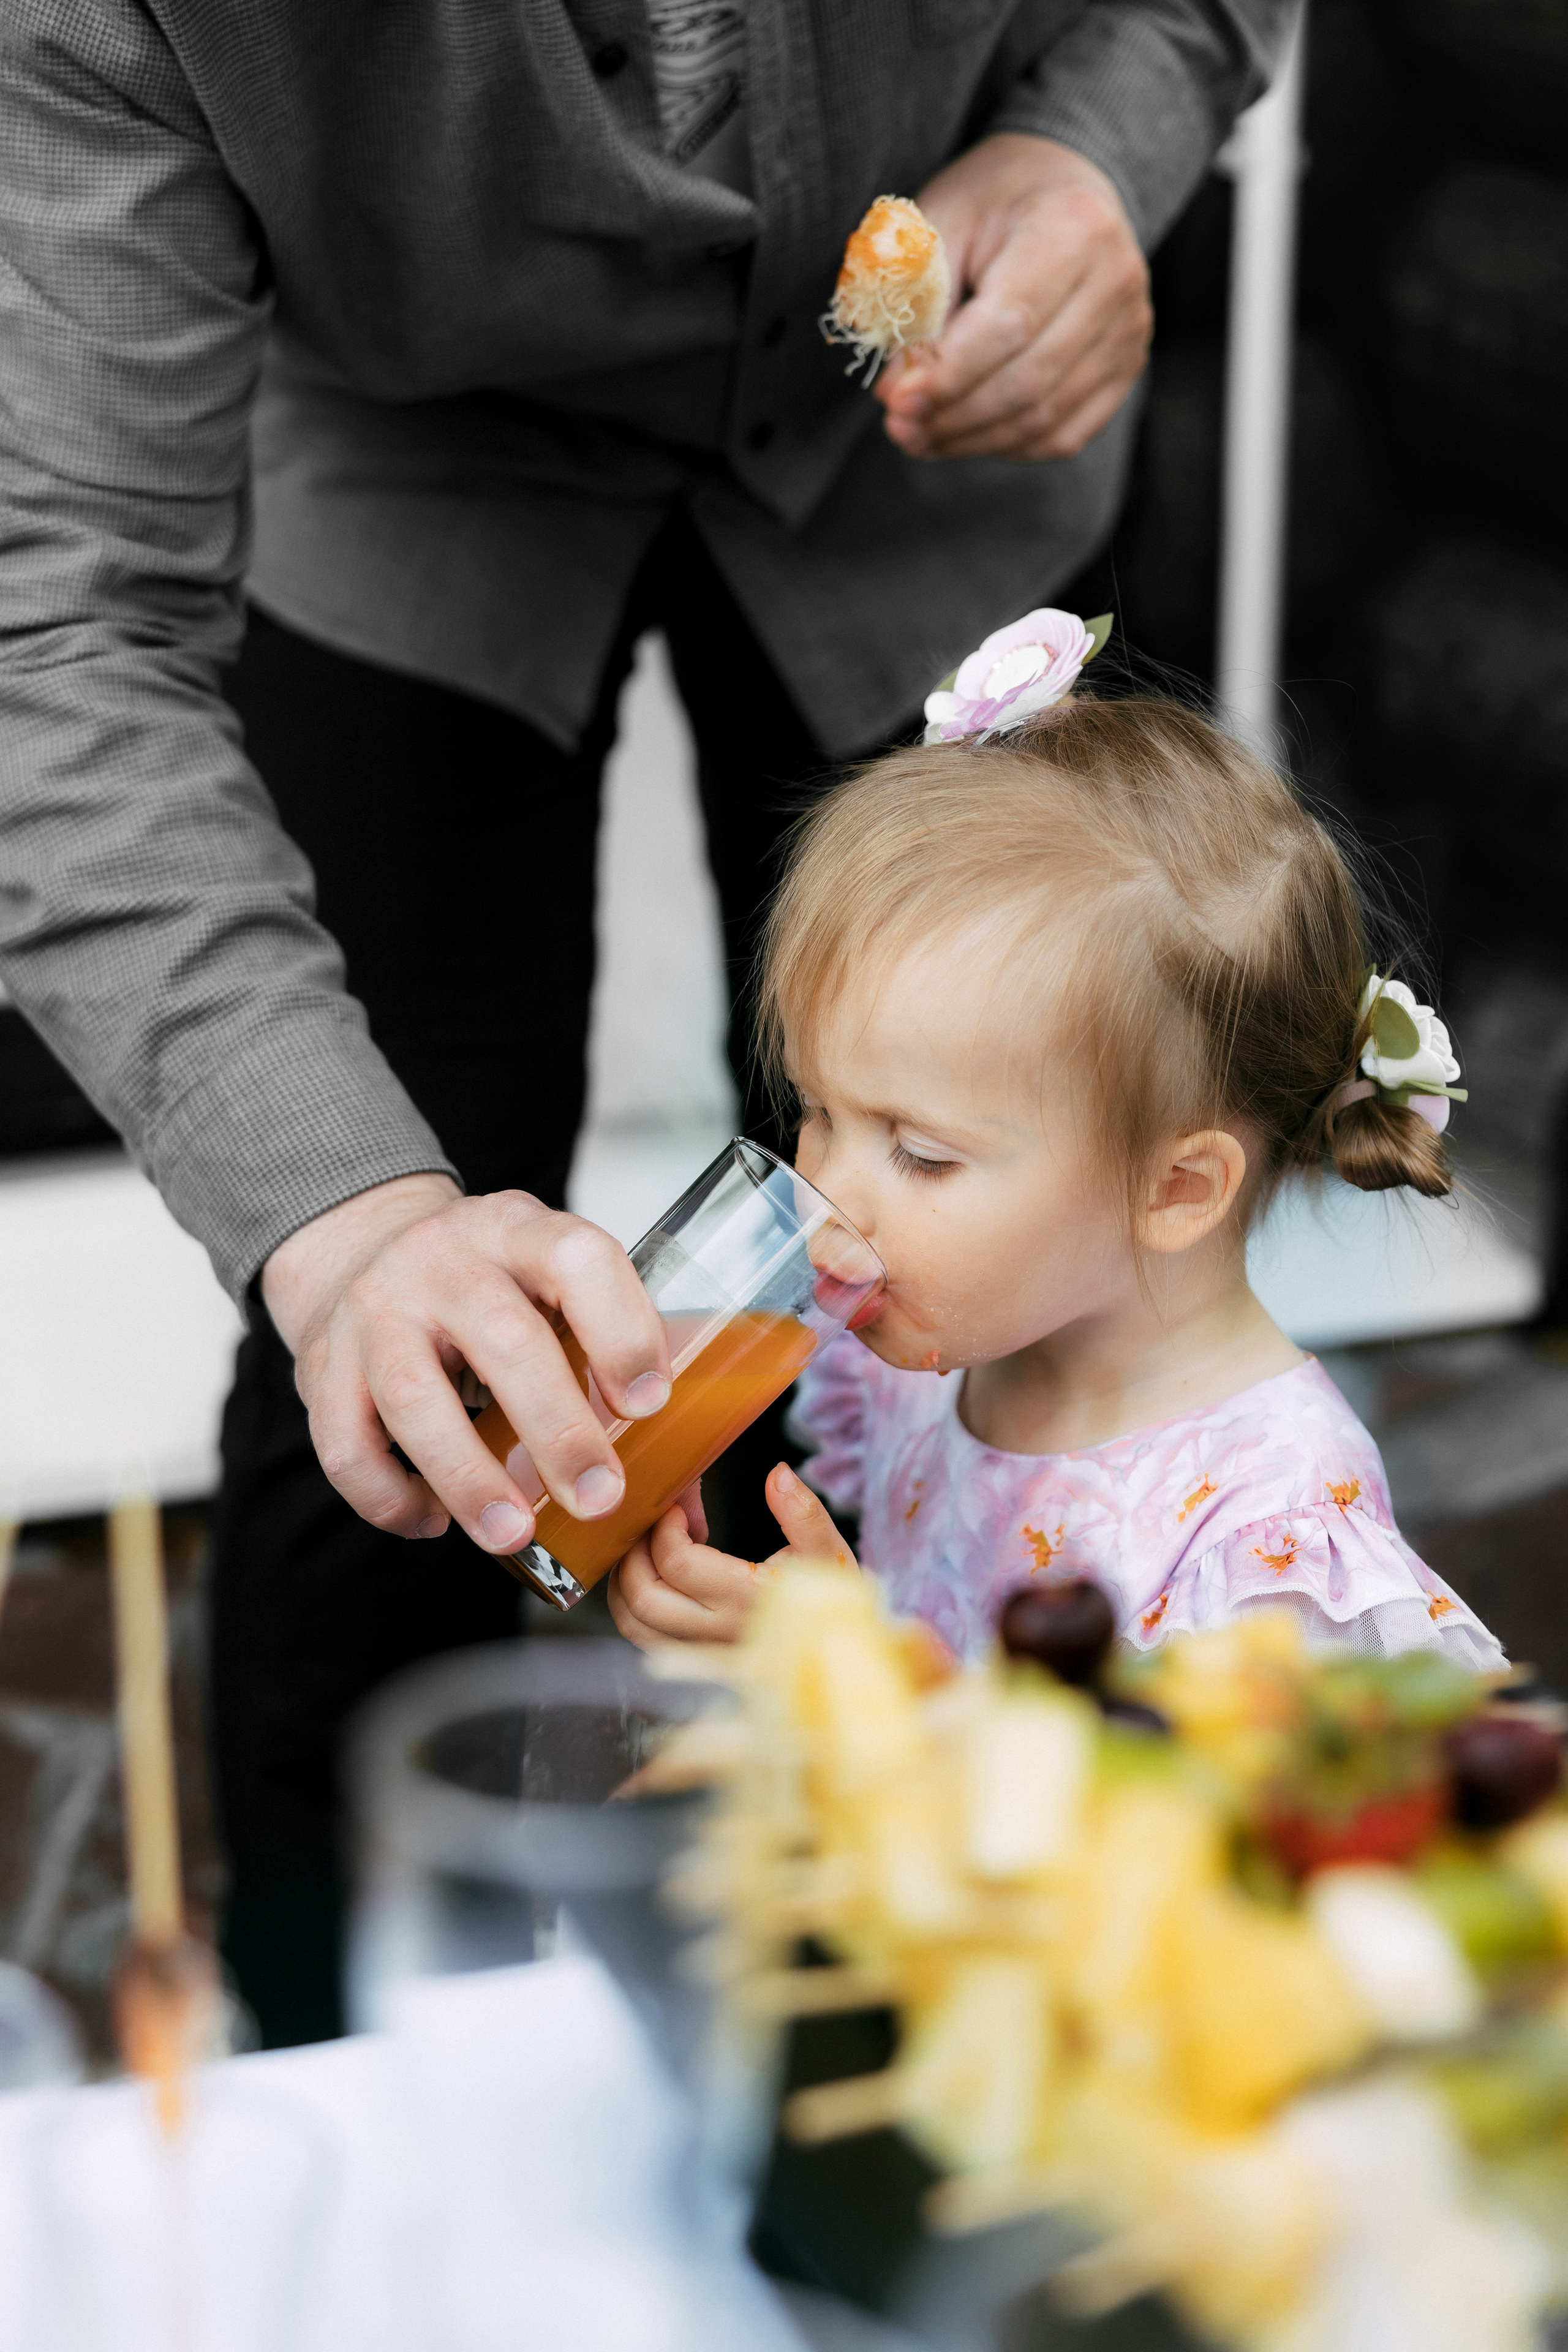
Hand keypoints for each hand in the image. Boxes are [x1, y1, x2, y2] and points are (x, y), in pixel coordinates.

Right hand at [260, 1174, 671, 1556]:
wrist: (361, 1252)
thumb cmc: (484, 1286)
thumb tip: (681, 1481)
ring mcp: (375, 1312)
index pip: (576, 1258)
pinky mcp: (323, 1369)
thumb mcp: (547, 1282)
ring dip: (468, 1475)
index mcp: (517, 1229)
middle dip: (557, 1428)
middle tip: (599, 1497)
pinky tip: (431, 1521)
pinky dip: (389, 1497)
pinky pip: (346, 1444)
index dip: (620, 1330)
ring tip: (512, 1535)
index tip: (649, 1402)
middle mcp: (441, 1259)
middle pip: (502, 1337)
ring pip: (414, 1394)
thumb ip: (605, 1356)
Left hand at [606, 1462, 857, 1648]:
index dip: (666, 1528)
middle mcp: (719, 1633)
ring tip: (644, 1550)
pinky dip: (634, 1610)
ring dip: (626, 1583)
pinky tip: (653, 1581)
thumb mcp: (829, 1551)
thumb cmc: (832, 1597)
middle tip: (650, 1525)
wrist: (840, 1649)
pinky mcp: (697, 1664)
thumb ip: (804, 1513)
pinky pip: (647, 1643)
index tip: (676, 1509)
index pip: (679, 1563)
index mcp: (748, 1600)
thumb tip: (777, 1474)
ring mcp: (704, 1654)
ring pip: (636, 1626)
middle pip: (645, 1597)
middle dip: (636, 1553)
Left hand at [875, 134, 1150, 461]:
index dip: (948, 375)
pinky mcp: (1126, 369)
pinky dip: (1007, 445)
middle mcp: (1115, 283)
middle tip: (897, 427)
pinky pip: (1063, 435)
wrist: (1061, 187)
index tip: (894, 401)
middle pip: (1027, 382)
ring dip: (972, 439)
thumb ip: (918, 298)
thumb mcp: (942, 220)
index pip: (1008, 325)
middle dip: (953, 416)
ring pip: (1044, 419)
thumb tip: (898, 388)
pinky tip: (965, 435)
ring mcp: (1129, 332)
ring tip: (918, 437)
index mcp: (1072, 228)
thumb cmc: (992, 202)